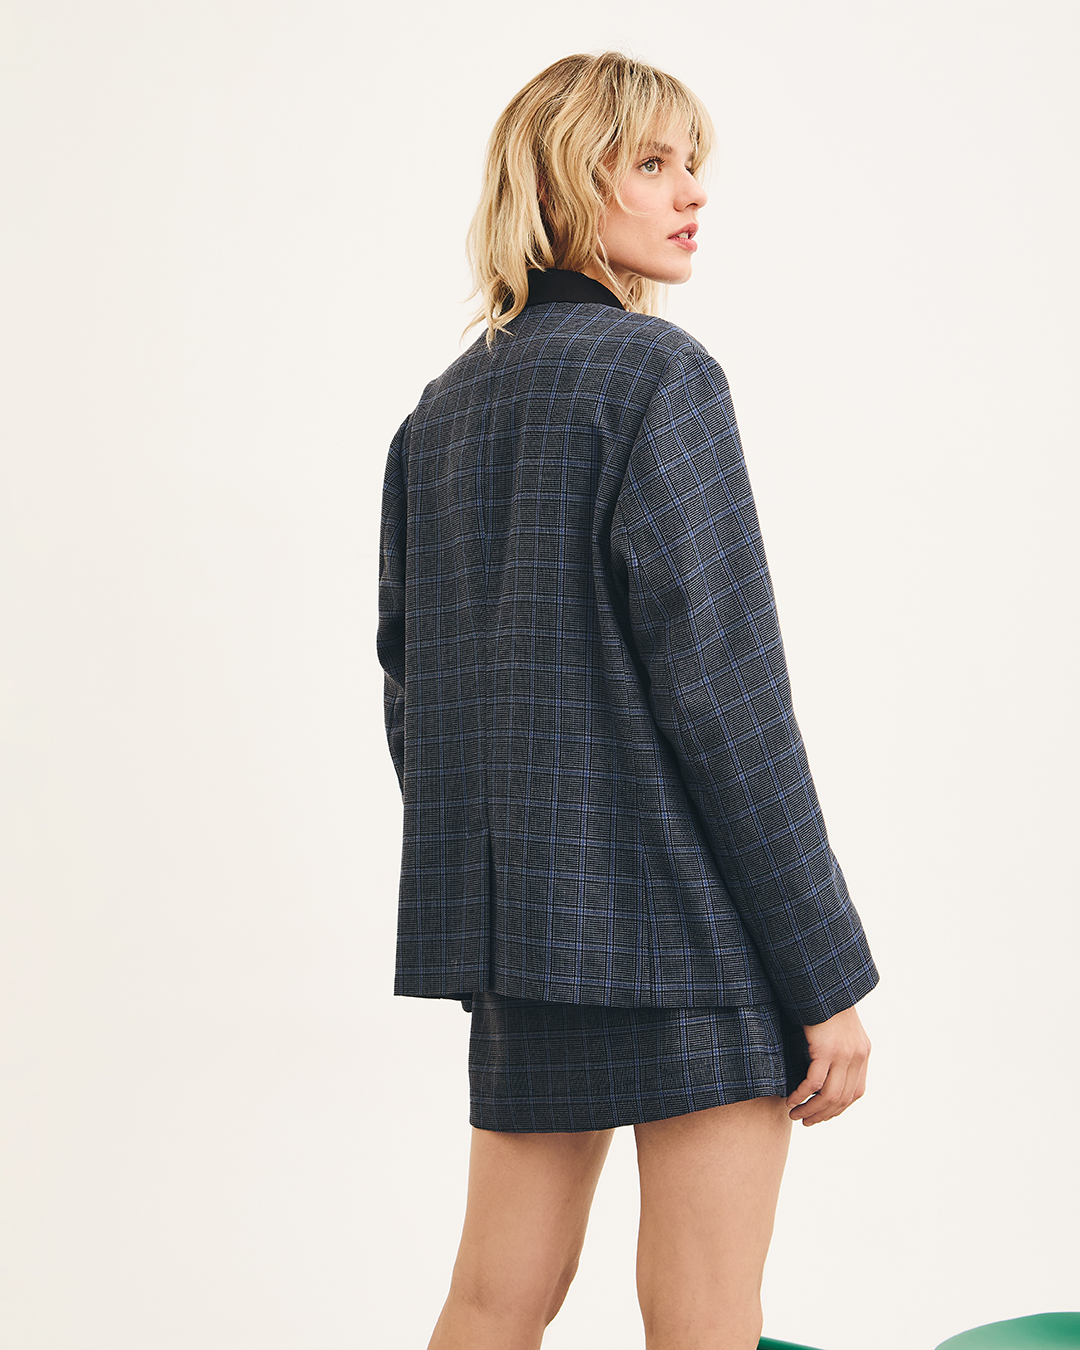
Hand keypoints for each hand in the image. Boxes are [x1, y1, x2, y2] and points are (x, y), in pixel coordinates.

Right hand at [785, 1004, 870, 1126]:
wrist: (822, 983)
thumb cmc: (823, 1003)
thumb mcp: (838, 1029)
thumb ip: (839, 1049)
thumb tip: (826, 1069)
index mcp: (863, 1053)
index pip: (855, 1093)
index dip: (838, 1108)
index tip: (821, 1114)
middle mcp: (857, 1056)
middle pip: (842, 1099)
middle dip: (823, 1115)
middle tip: (806, 1121)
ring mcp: (843, 1054)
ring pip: (829, 1096)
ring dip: (811, 1109)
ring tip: (795, 1114)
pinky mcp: (826, 1050)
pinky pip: (814, 1082)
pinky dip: (802, 1094)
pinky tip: (791, 1098)